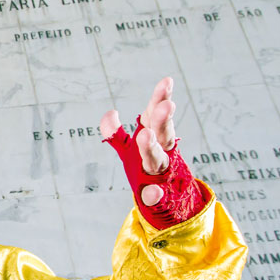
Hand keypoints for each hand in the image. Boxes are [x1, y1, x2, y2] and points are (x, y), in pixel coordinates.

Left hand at [101, 77, 206, 229]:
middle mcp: (161, 151)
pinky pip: (158, 195)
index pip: (155, 113)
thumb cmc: (146, 166)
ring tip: (144, 136)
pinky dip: (155, 194)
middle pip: (161, 132)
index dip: (160, 97)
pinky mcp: (162, 197)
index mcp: (153, 136)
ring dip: (151, 147)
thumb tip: (110, 113)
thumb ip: (115, 133)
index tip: (167, 81)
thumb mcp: (128, 149)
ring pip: (157, 158)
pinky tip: (154, 193)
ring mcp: (162, 174)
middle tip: (166, 104)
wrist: (169, 199)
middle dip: (161, 119)